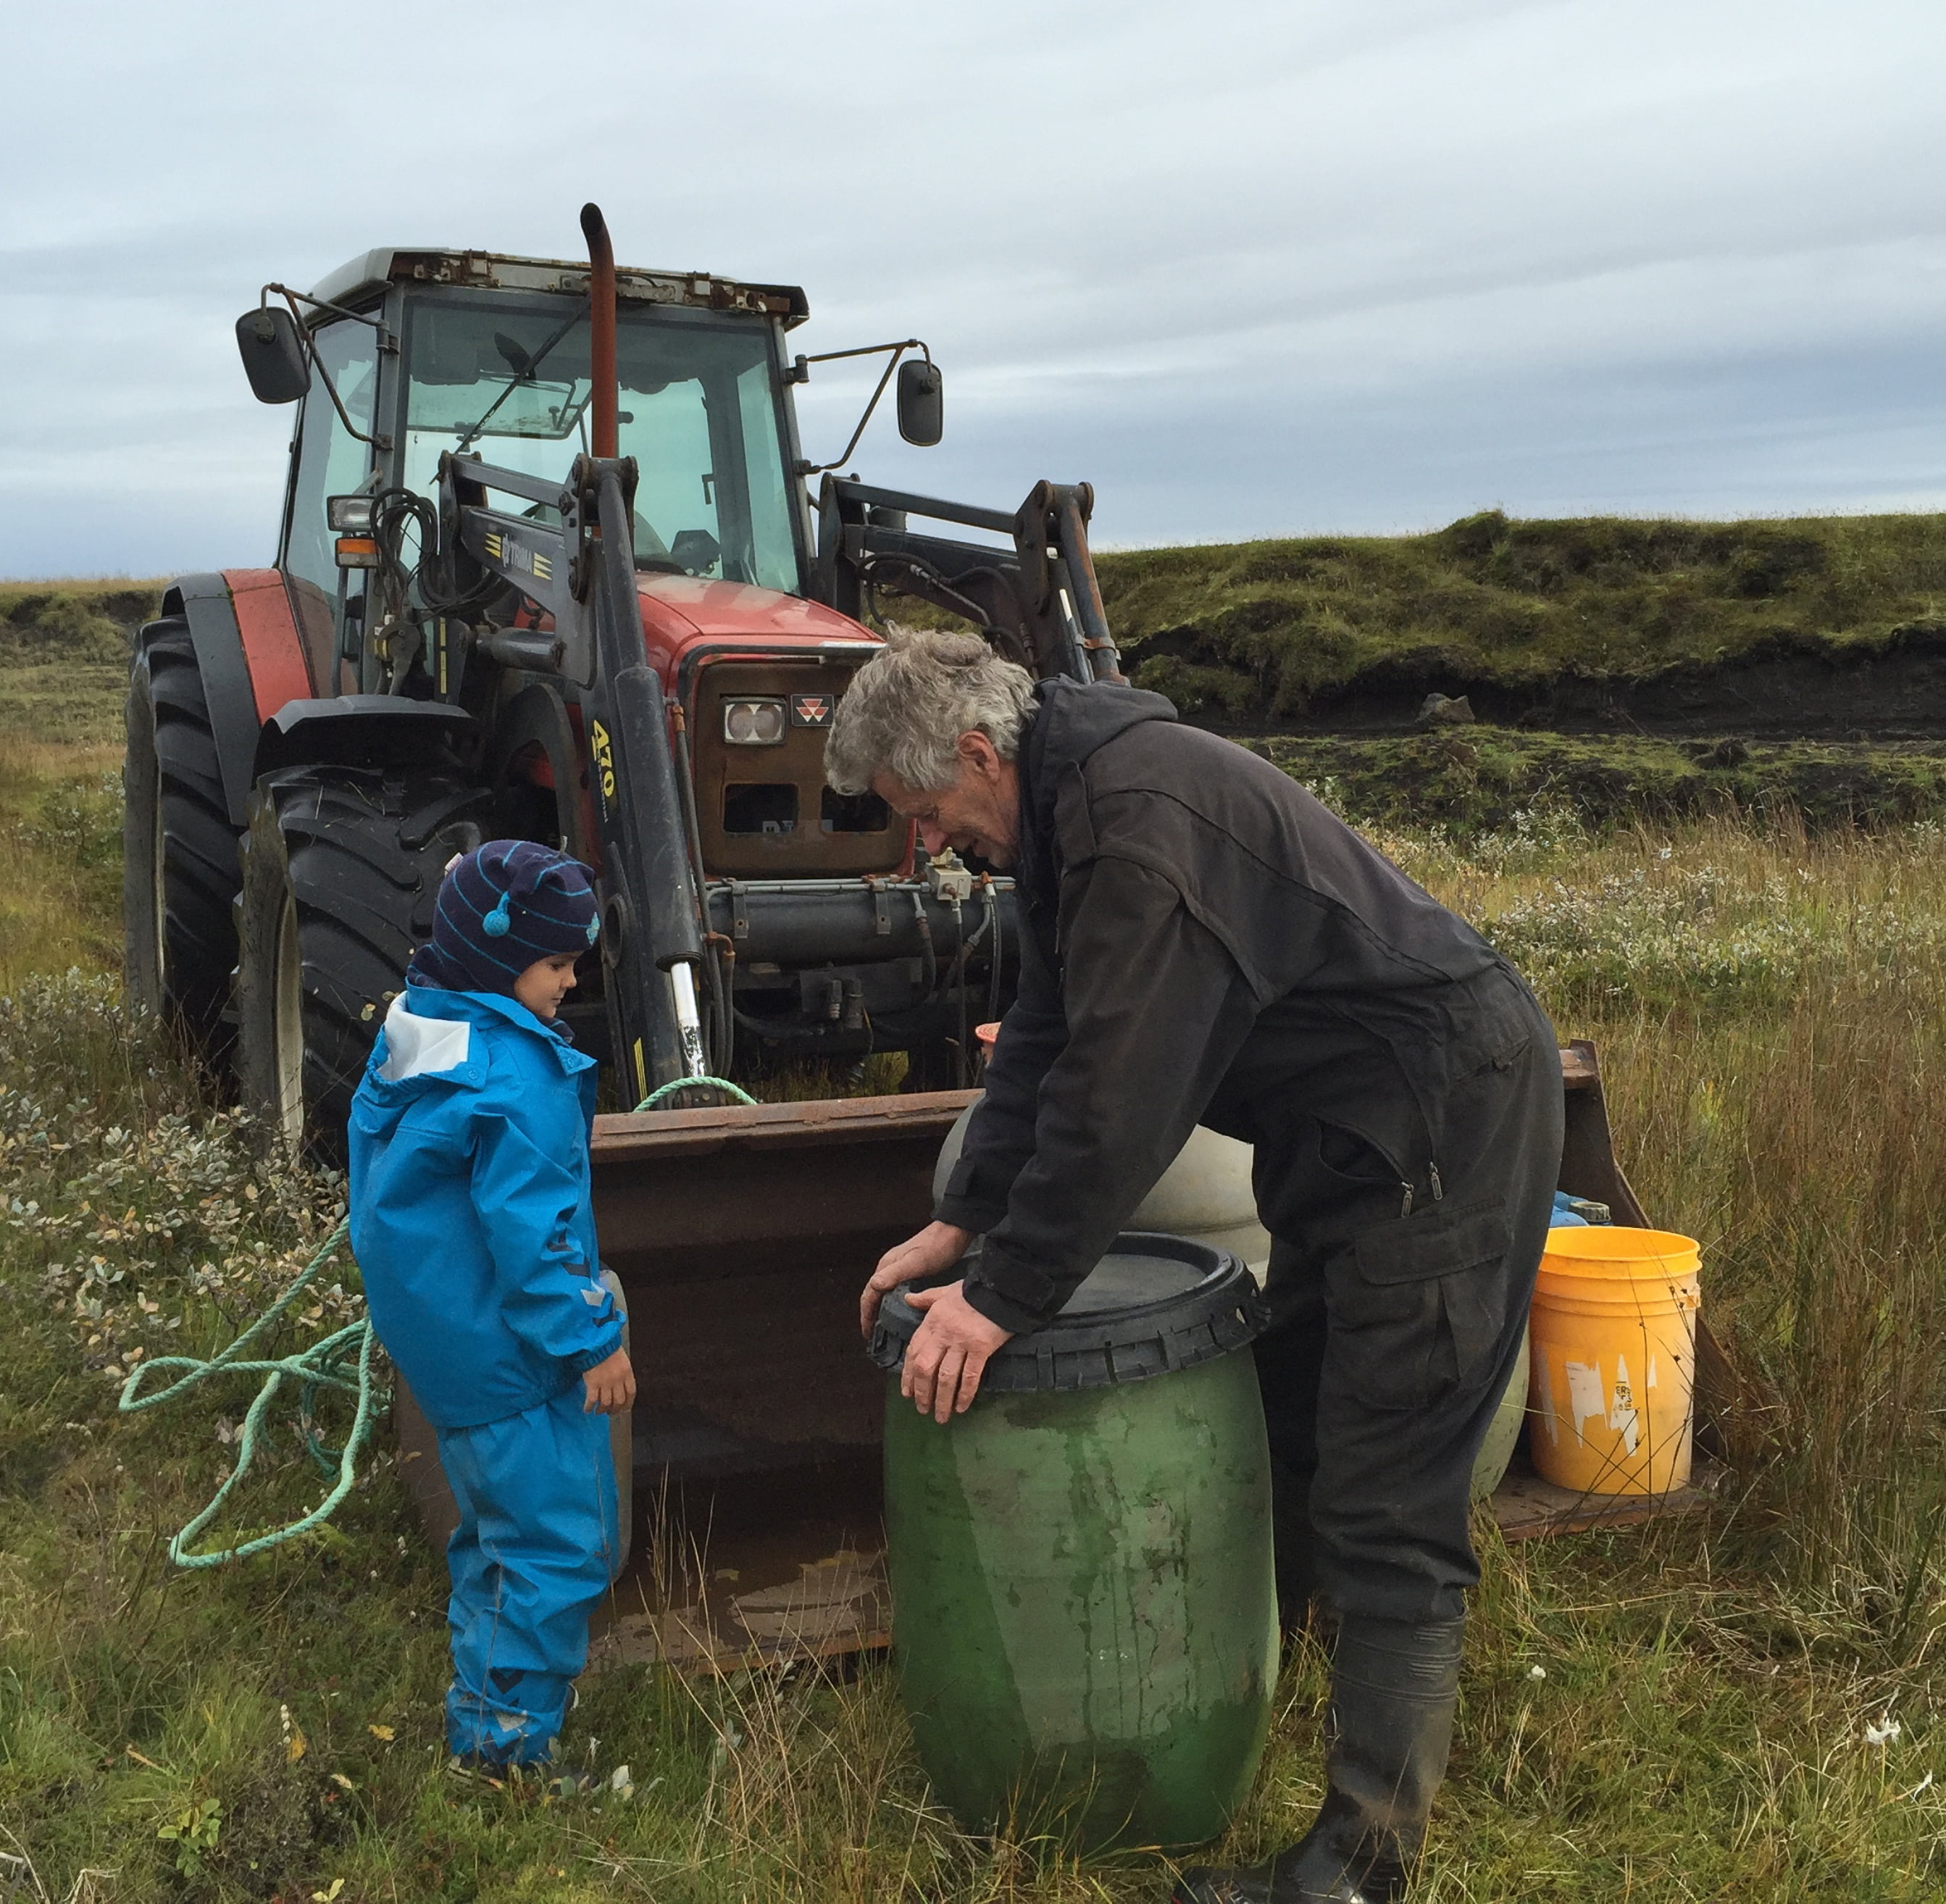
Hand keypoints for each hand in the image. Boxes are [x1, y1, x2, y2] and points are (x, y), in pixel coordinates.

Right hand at [581, 1346, 635, 1414]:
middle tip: (611, 1412)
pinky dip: (589, 1407)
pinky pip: (592, 1400)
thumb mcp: (622, 1359)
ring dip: (602, 1410)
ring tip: (599, 1411)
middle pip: (619, 1401)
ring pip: (606, 1403)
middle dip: (615, 1409)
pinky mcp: (592, 1383)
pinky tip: (587, 1409)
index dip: (628, 1403)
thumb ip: (623, 1373)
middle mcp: (617, 1380)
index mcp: (627, 1373)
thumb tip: (622, 1386)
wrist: (595, 1343)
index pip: (631, 1393)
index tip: (625, 1408)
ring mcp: (605, 1383)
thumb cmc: (608, 1348)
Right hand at [859, 1221, 972, 1338]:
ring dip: (880, 1309)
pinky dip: (892, 1303)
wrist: (954, 1231)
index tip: (867, 1333)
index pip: (869, 1294)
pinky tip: (900, 1311)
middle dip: (870, 1314)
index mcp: (886, 1266)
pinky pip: (895, 1290)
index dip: (866, 1315)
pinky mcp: (910, 1269)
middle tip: (873, 1334)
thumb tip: (873, 1286)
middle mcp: (889, 1266)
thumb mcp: (915, 1263)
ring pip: (883, 1292)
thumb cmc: (936, 1247)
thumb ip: (894, 1274)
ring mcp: (899, 1267)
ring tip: (883, 1327)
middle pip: (873, 1294)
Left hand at [901, 1280, 1012, 1422]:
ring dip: (941, 1400)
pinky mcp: (981, 1348)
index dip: (908, 1375)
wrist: (1002, 1287)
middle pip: (926, 1369)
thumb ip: (925, 1298)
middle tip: (922, 1409)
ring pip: (946, 1377)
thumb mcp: (944, 1291)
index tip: (907, 1393)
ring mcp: (962, 1342)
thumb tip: (907, 1299)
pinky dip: (964, 1394)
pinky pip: (970, 1376)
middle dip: (922, 1392)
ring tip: (941, 1416)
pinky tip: (961, 1407)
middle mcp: (943, 1334)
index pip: (914, 1352)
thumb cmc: (972, 1290)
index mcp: (932, 1321)